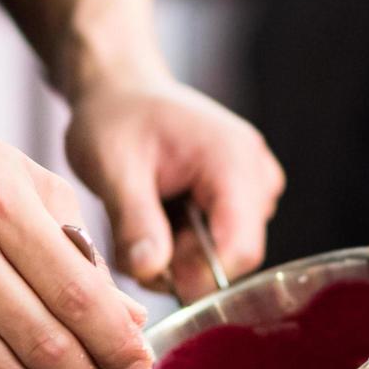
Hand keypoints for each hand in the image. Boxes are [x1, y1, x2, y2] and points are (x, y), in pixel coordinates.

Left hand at [63, 74, 284, 300]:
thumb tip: (150, 271)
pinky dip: (184, 244)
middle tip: (133, 243)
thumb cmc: (116, 117)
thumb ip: (134, 220)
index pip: (241, 247)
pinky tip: (161, 217)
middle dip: (182, 264)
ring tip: (144, 219)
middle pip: (234, 255)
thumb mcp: (112, 166)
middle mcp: (256, 173)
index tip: (150, 274)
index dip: (200, 276)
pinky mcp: (244, 199)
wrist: (122, 92)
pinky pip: (222, 244)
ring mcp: (255, 187)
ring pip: (226, 254)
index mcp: (233, 159)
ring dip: (179, 255)